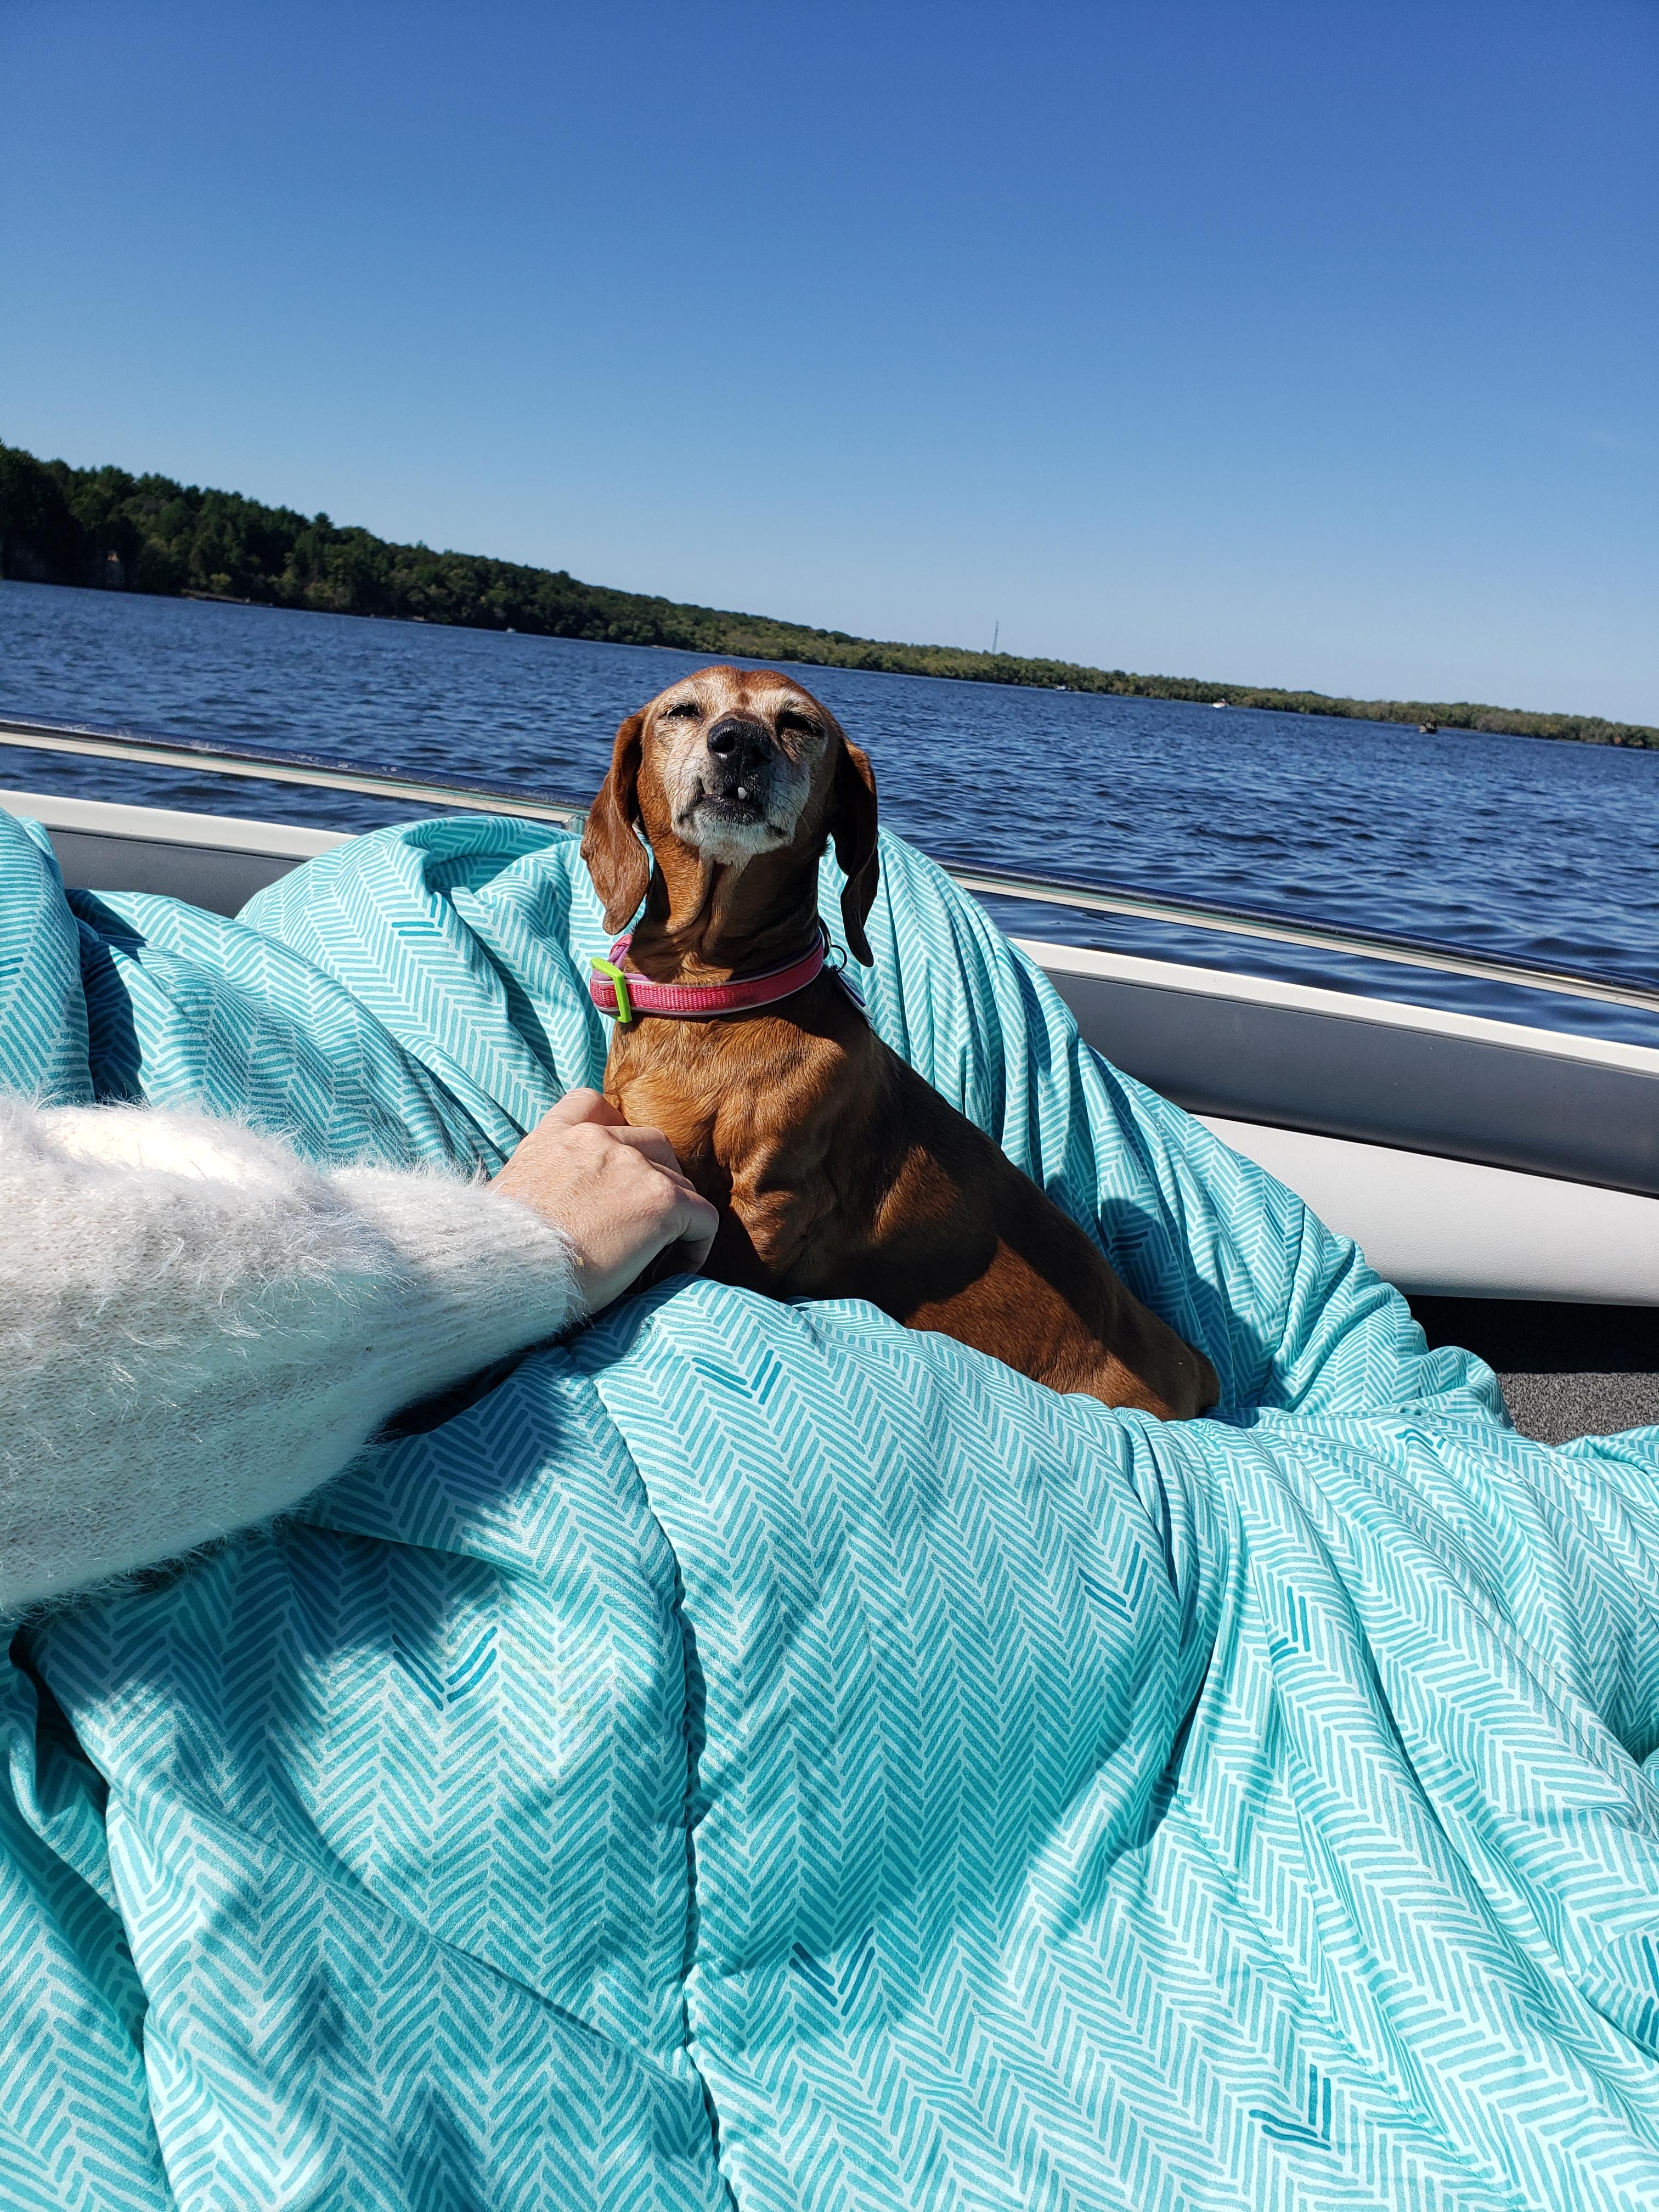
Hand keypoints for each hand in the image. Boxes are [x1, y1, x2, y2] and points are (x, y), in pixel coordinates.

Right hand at [490, 1088, 719, 1313]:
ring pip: (679, 1182)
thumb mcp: (507, 1195)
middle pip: (652, 1144)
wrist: (508, 1268)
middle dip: (656, 1178)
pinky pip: (702, 1218)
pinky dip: (697, 1243)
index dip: (615, 1133)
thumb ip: (539, 1183)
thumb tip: (550, 1207)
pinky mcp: (662, 1201)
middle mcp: (596, 1141)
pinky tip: (680, 1267)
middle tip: (645, 1220)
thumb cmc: (502, 1250)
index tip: (617, 1169)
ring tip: (661, 1252)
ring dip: (675, 1213)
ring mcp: (633, 1167)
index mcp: (554, 1137)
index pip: (593, 1104)